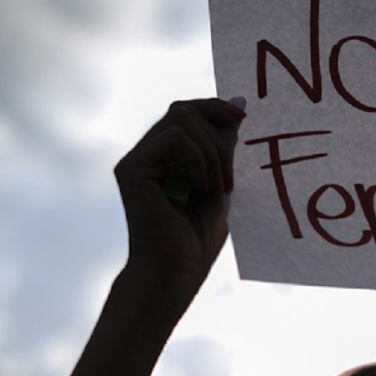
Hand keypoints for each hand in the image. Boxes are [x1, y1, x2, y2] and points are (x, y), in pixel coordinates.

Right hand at [114, 98, 244, 296]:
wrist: (177, 273)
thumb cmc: (198, 240)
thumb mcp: (221, 184)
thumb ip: (226, 147)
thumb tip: (239, 102)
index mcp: (168, 159)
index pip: (188, 113)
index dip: (215, 109)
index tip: (242, 117)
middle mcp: (149, 155)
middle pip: (183, 109)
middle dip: (216, 130)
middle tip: (229, 174)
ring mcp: (138, 161)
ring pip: (180, 118)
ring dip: (211, 149)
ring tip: (217, 186)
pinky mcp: (132, 169)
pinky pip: (175, 137)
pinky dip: (198, 157)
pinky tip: (202, 185)